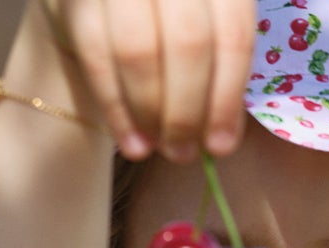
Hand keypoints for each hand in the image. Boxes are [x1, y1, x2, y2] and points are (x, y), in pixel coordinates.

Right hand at [43, 0, 257, 161]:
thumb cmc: (173, 13)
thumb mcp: (208, 25)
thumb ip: (218, 71)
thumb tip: (218, 142)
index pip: (232, 37)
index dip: (226, 99)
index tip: (220, 147)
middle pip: (188, 45)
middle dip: (186, 112)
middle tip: (182, 153)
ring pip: (139, 50)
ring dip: (150, 112)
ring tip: (154, 148)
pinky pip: (95, 52)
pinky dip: (115, 106)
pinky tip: (129, 142)